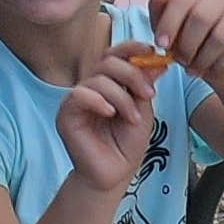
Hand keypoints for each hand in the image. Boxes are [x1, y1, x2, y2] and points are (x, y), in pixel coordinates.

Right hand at [53, 50, 161, 192]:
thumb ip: (145, 86)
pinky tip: (110, 114)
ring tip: (133, 118)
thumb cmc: (127, 145)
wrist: (114, 175)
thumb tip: (158, 60)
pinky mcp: (66, 113)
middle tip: (149, 94)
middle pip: (108, 61)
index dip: (132, 48)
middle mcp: (91, 86)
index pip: (115, 54)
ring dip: (122, 96)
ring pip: (97, 78)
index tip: (152, 51)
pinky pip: (79, 94)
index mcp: (108, 83)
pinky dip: (99, 101)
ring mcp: (77, 99)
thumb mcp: (143, 111)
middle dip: (132, 74)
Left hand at [146, 0, 223, 84]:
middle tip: (180, 60)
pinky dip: (219, 66)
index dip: (169, 24)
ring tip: (194, 68)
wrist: (221, 62)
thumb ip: (160, 8)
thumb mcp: (170, 27)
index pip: (182, 0)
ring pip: (220, 38)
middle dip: (186, 45)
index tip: (160, 45)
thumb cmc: (191, 39)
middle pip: (201, 18)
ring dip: (202, 59)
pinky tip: (212, 69)